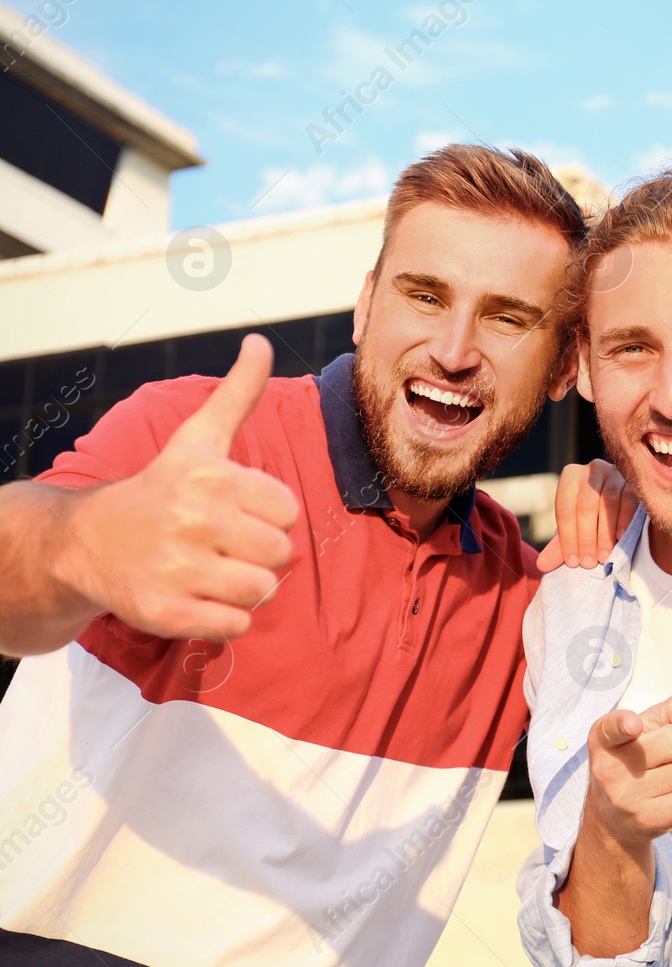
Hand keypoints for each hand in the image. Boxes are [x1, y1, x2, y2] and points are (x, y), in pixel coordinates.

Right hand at [54, 335, 298, 639]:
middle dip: (258, 552)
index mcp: (210, 477)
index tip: (234, 509)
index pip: (288, 510)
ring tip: (209, 569)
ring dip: (243, 587)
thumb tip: (259, 340)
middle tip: (220, 544)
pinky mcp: (166, 614)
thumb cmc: (162, 489)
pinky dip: (224, 618)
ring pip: (262, 591)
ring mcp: (177, 570)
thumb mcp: (198, 438)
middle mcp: (192, 521)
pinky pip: (235, 625)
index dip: (268, 514)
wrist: (88, 542)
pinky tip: (196, 596)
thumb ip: (237, 393)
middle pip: (280, 553)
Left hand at [536, 459, 638, 571]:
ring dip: (605, 533)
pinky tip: (620, 538)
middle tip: (589, 563)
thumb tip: (542, 564)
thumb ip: (558, 546)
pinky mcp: (633, 481)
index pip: (565, 508)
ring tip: (604, 557)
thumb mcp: (573, 529)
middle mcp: (592, 470)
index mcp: (571, 477)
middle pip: (586, 505)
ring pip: (607, 503)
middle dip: (586, 537)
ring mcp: (614, 473)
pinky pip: (628, 499)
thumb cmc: (592, 517)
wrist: (621, 503)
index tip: (573, 561)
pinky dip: (624, 520)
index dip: (567, 537)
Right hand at [584, 689, 671, 851]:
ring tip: (666, 775)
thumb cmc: (640, 753)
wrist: (615, 816)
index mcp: (602, 739)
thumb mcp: (653, 720)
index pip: (613, 727)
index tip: (633, 726)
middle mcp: (608, 769)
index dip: (625, 724)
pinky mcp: (648, 820)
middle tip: (663, 755)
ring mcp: (627, 799)